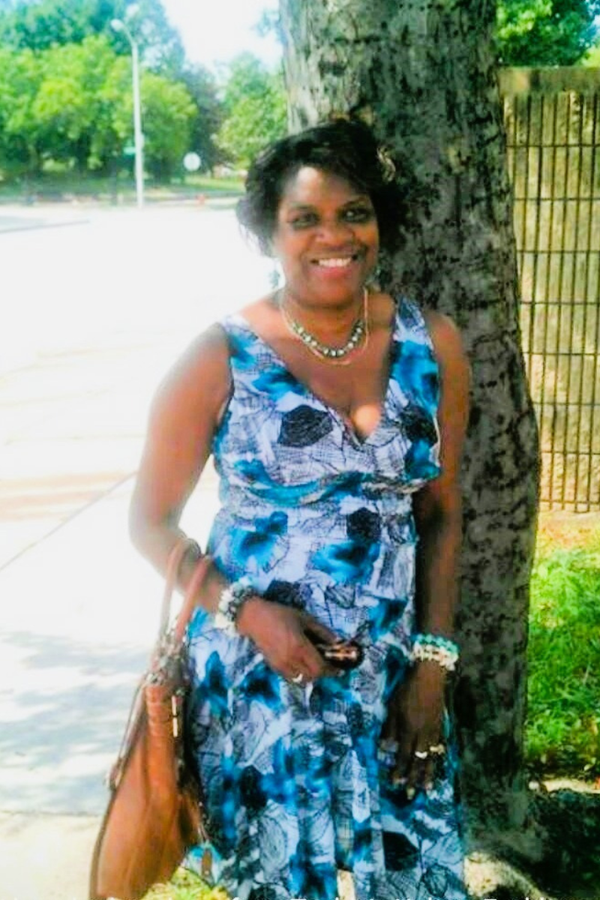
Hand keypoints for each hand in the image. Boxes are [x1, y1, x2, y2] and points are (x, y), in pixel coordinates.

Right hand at [236, 597, 340, 682]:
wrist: (255, 618)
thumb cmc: (281, 614)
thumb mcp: (305, 619)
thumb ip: (322, 631)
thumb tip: (337, 642)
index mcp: (300, 647)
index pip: (320, 667)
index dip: (332, 671)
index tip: (339, 670)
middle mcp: (290, 659)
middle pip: (312, 676)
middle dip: (323, 673)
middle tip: (329, 665)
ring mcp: (281, 665)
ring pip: (301, 680)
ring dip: (311, 675)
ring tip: (315, 664)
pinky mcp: (274, 666)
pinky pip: (291, 677)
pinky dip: (300, 674)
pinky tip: (301, 663)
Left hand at [381, 662, 446, 794]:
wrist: (430, 678)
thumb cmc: (407, 690)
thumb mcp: (393, 707)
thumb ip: (389, 728)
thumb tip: (384, 748)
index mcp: (409, 730)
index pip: (404, 756)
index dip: (399, 771)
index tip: (395, 783)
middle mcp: (423, 735)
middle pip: (419, 761)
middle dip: (414, 778)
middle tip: (410, 794)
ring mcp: (434, 731)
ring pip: (431, 757)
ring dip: (427, 774)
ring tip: (426, 788)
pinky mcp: (441, 727)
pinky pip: (439, 749)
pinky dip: (437, 760)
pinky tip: (435, 766)